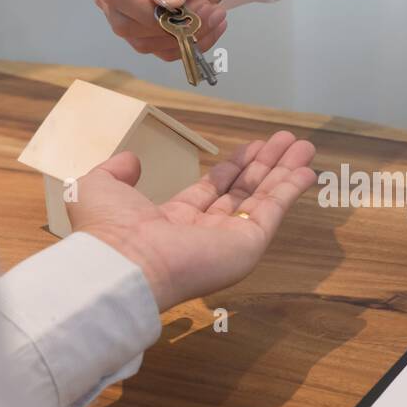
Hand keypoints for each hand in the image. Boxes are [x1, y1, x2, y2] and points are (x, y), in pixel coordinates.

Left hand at [68, 131, 317, 308]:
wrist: (125, 265)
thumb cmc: (109, 230)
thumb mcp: (100, 187)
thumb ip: (117, 171)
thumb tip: (131, 160)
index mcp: (174, 220)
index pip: (213, 190)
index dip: (234, 167)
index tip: (252, 147)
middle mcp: (206, 232)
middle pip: (244, 191)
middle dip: (266, 165)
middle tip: (286, 141)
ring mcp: (230, 240)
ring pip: (263, 198)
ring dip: (285, 171)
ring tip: (304, 145)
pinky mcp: (248, 245)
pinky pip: (274, 212)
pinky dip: (292, 190)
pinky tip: (307, 170)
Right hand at [85, 0, 241, 60]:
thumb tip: (165, 0)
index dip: (147, 6)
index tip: (183, 4)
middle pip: (123, 20)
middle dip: (170, 24)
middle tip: (209, 10)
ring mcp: (119, 3)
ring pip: (139, 39)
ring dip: (181, 36)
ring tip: (213, 14)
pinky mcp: (136, 24)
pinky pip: (155, 48)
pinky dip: (185, 44)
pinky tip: (208, 26)